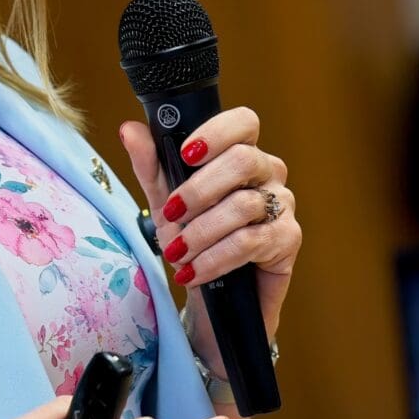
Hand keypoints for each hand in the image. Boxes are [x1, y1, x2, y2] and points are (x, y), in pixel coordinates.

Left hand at [117, 107, 301, 343]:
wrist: (212, 295)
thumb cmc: (193, 238)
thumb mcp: (164, 200)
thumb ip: (150, 164)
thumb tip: (130, 129)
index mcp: (242, 152)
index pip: (244, 122)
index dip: (217, 132)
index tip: (186, 153)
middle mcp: (268, 173)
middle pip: (243, 160)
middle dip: (199, 190)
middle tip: (171, 214)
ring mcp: (282, 204)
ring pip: (244, 205)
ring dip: (201, 232)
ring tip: (176, 253)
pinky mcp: (288, 239)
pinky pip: (251, 242)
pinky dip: (215, 258)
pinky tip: (193, 271)